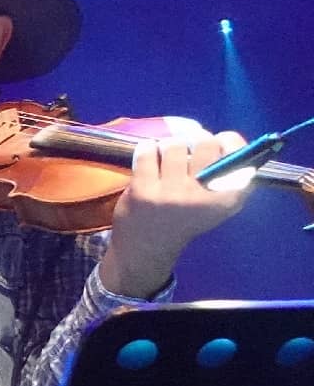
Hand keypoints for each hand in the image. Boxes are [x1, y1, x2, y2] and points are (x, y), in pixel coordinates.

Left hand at [101, 129, 252, 297]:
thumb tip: (226, 137)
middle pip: (205, 143)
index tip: (218, 143)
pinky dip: (146, 150)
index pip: (240, 155)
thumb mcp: (218, 203)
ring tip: (165, 160)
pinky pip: (148, 151)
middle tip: (186, 153)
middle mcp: (203, 197)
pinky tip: (148, 160)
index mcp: (228, 199)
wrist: (148, 248)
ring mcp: (172, 194)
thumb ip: (228, 174)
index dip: (229, 141)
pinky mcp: (144, 192)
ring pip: (174, 145)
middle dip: (195, 141)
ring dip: (168, 147)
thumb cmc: (186, 217)